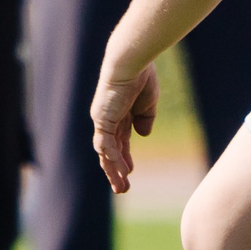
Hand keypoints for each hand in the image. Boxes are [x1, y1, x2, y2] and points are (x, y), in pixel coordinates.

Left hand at [91, 62, 159, 192]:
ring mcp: (103, 120)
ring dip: (113, 170)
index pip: (119, 142)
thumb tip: (143, 135)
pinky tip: (123, 171)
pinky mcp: (102, 119)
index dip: (124, 158)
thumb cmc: (142, 76)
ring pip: (106, 152)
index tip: (130, 172)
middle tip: (122, 188)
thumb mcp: (148, 103)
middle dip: (115, 170)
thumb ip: (145, 118)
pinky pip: (106, 145)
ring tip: (122, 187)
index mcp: (119, 114)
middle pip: (109, 151)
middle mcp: (108, 119)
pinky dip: (114, 159)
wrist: (132, 61)